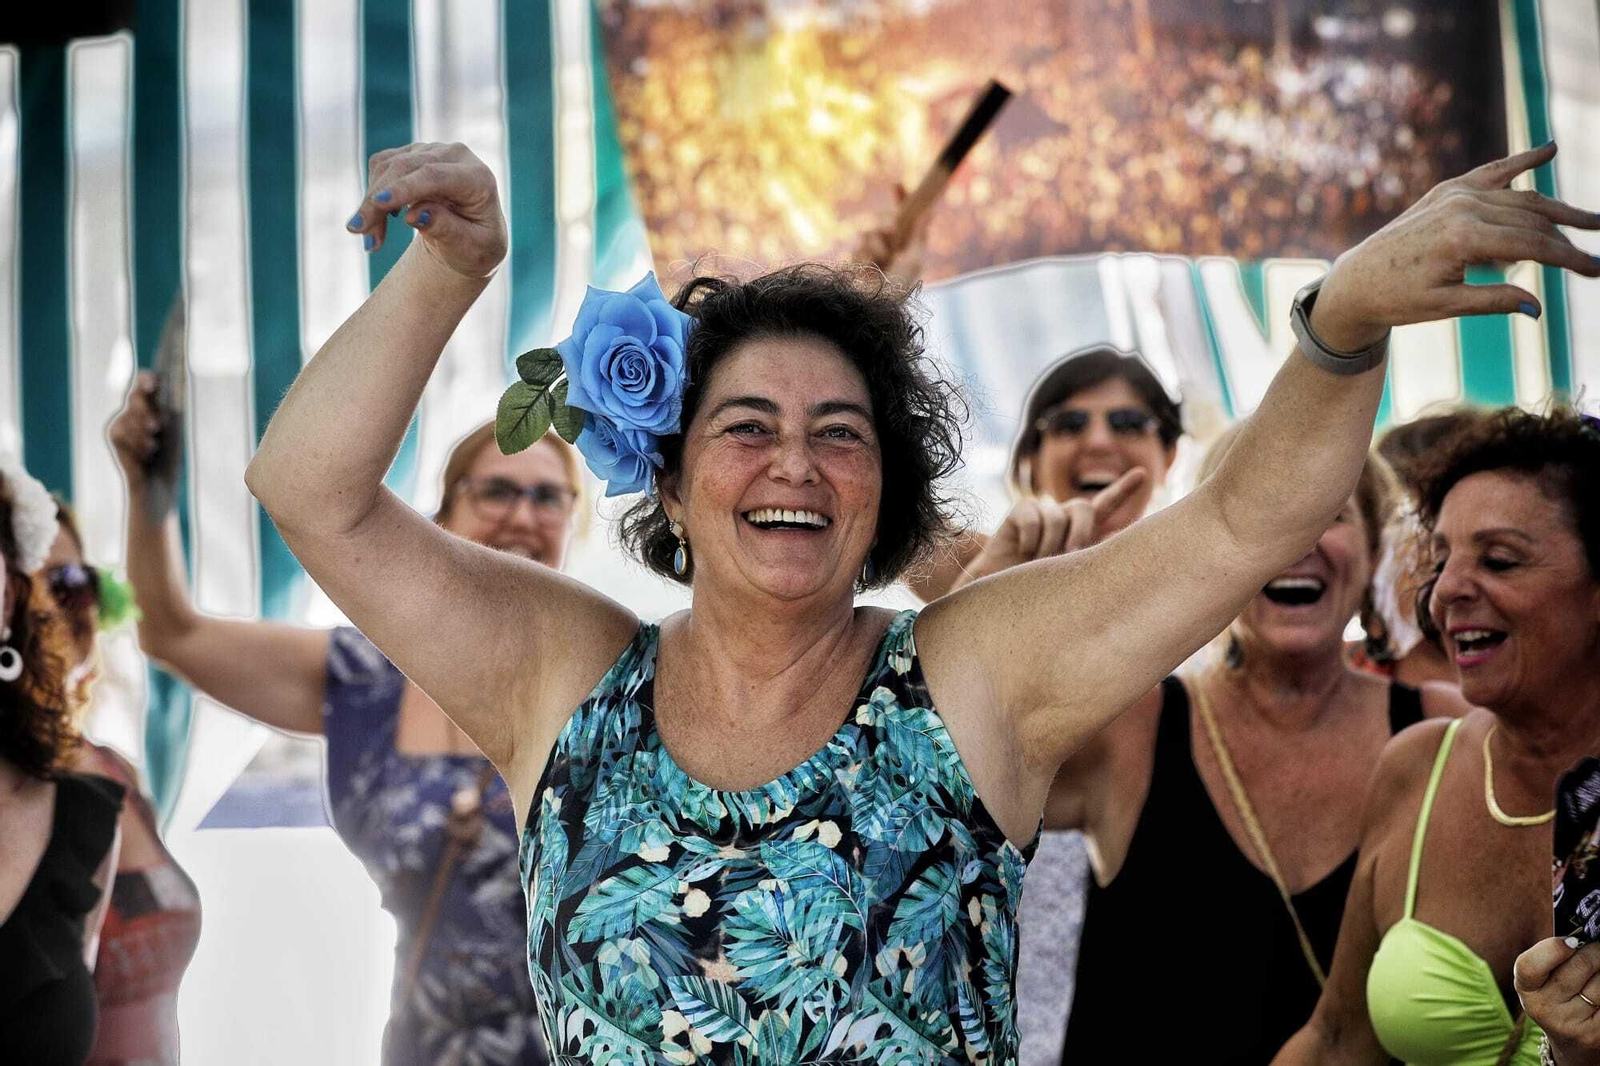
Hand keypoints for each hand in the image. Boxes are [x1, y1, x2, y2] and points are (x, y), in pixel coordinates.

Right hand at [107, 371, 161, 491]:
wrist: (160, 490)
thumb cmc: (170, 460)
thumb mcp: (174, 432)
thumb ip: (170, 409)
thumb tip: (171, 387)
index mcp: (154, 405)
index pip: (147, 382)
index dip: (148, 379)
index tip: (154, 384)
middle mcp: (136, 411)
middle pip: (135, 395)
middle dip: (146, 409)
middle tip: (157, 426)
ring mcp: (122, 423)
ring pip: (128, 415)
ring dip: (144, 434)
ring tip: (153, 450)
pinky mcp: (113, 437)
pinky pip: (120, 430)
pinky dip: (136, 445)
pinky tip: (145, 456)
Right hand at [346, 142, 506, 280]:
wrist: (472, 237)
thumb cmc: (476, 246)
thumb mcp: (470, 249)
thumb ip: (447, 231)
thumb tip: (415, 215)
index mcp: (478, 178)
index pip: (435, 175)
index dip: (405, 188)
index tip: (378, 202)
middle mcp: (455, 155)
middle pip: (406, 168)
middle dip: (377, 200)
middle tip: (358, 232)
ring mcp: (431, 151)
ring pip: (388, 167)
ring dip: (371, 203)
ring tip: (371, 241)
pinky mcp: (411, 154)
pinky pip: (381, 168)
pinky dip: (372, 197)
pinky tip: (375, 226)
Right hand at [856, 183, 931, 281]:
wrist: (875, 307)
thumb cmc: (899, 287)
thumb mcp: (914, 258)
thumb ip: (919, 234)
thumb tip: (930, 210)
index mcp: (906, 247)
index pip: (904, 218)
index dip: (902, 200)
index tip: (898, 184)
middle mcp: (889, 249)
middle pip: (884, 222)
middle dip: (886, 225)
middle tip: (891, 230)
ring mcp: (871, 256)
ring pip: (869, 233)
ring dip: (877, 247)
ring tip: (881, 264)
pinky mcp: (856, 263)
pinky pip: (858, 249)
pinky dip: (865, 259)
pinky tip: (867, 272)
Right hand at [955, 468, 1146, 588]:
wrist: (997, 589)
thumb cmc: (1036, 588)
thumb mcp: (1069, 573)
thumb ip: (1091, 555)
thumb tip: (1119, 537)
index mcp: (1081, 530)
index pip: (1106, 505)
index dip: (1123, 489)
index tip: (1143, 474)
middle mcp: (1064, 517)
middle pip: (1086, 507)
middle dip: (1082, 532)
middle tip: (1070, 555)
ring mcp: (1043, 512)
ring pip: (1059, 517)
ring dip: (1050, 546)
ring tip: (1038, 564)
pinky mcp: (1021, 511)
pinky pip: (1034, 519)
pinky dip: (1031, 540)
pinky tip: (1022, 552)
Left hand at [1314, 142, 1599, 350]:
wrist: (1355, 280)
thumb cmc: (1397, 299)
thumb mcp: (1445, 307)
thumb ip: (1493, 301)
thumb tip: (1537, 309)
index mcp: (1462, 238)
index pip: (1533, 245)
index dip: (1569, 258)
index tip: (1597, 270)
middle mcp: (1461, 207)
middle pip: (1533, 219)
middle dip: (1569, 236)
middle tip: (1599, 250)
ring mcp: (1454, 194)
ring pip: (1520, 199)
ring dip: (1556, 210)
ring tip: (1589, 222)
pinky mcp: (1447, 190)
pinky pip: (1492, 172)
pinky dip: (1521, 161)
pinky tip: (1549, 149)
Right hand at [1515, 936, 1599, 1063]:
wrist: (1570, 1039)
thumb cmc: (1557, 994)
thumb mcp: (1544, 977)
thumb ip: (1554, 956)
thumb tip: (1581, 936)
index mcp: (1526, 989)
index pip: (1531, 966)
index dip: (1554, 948)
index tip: (1572, 941)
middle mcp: (1544, 1009)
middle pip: (1579, 966)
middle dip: (1593, 951)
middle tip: (1596, 947)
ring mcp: (1571, 1024)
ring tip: (1597, 971)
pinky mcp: (1596, 1033)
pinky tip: (1599, 987)